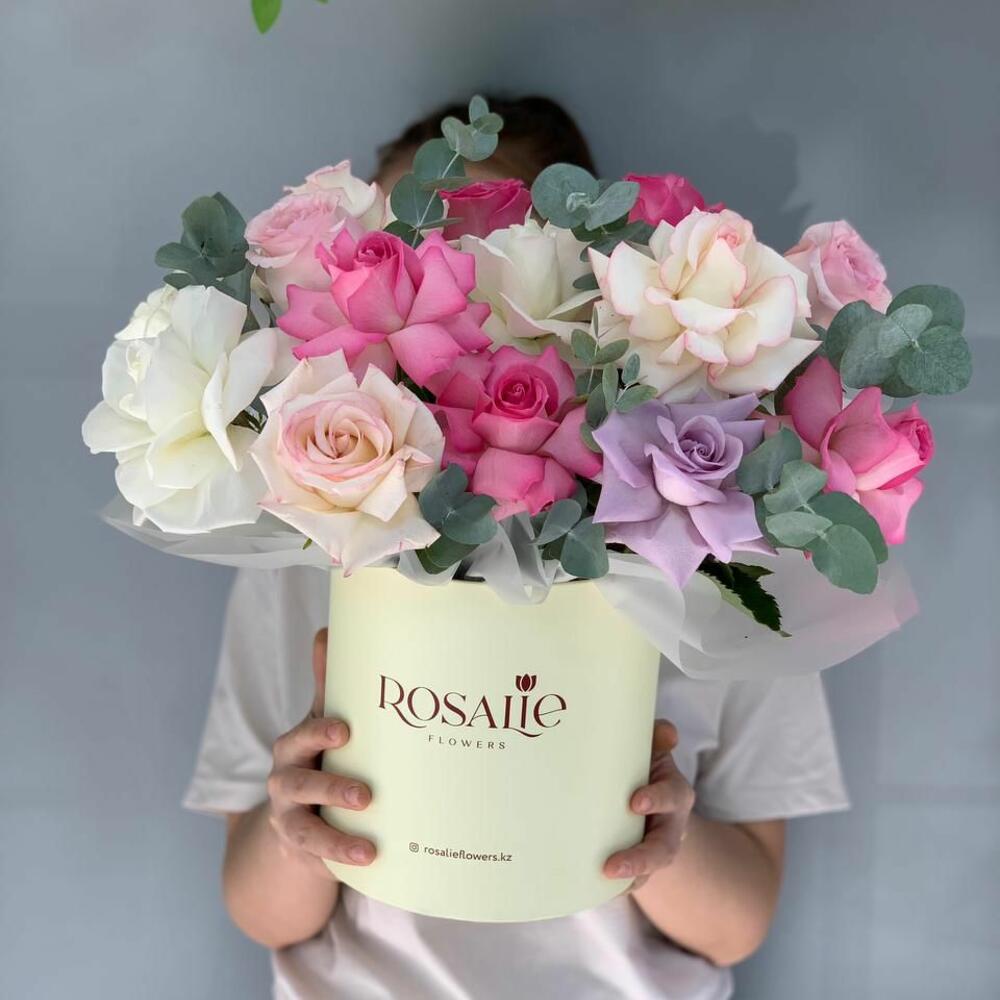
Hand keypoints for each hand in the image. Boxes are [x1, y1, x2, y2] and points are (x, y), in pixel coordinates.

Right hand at [265, 628, 375, 877]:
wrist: (296, 815)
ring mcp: (291, 822)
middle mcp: (286, 784)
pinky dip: (340, 861)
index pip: (302, 737)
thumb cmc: (321, 755)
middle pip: (299, 785)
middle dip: (332, 789)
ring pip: (306, 830)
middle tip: (366, 795)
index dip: (320, 733)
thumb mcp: (323, 721)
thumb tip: (327, 629)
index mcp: (294, 747)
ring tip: (368, 847)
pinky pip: (318, 860)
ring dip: (336, 838)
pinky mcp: (303, 853)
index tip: (345, 730)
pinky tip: (368, 861)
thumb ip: (328, 683)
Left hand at [603, 719, 694, 888]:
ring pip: (648, 871)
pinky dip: (618, 888)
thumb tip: (667, 731)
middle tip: (612, 866)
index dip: (656, 798)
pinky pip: (633, 882)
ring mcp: (657, 849)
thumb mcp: (652, 750)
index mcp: (675, 792)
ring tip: (602, 883)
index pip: (672, 795)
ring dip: (628, 878)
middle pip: (663, 848)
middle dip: (640, 858)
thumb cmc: (644, 767)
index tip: (634, 802)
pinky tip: (596, 889)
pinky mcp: (642, 866)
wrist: (650, 800)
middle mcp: (671, 825)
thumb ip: (657, 738)